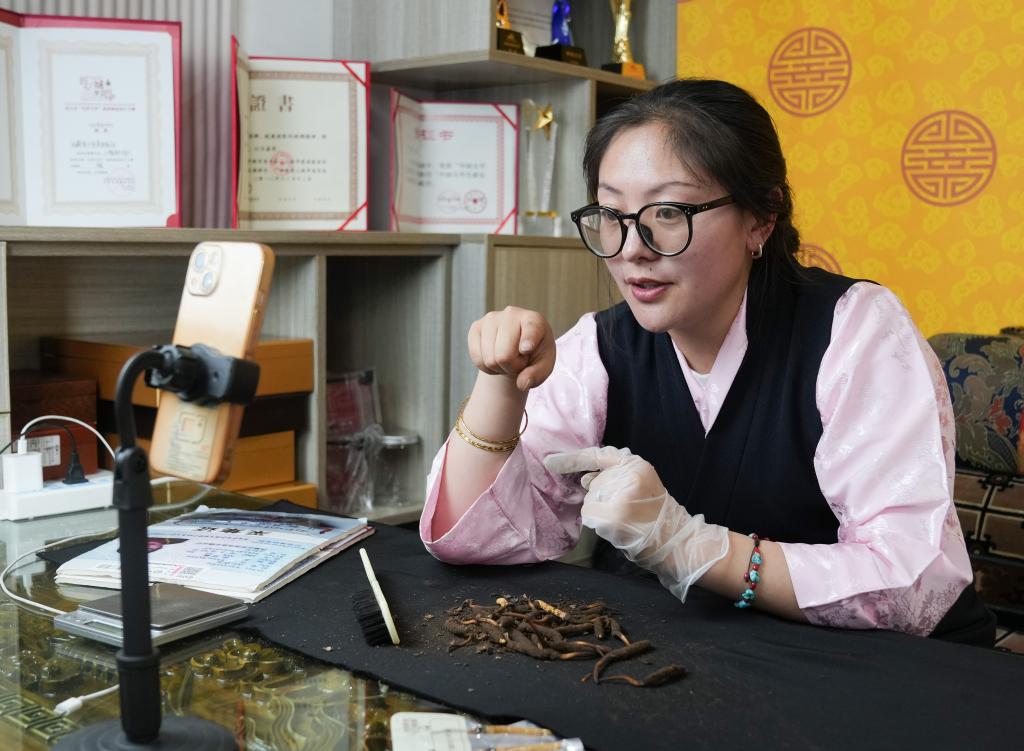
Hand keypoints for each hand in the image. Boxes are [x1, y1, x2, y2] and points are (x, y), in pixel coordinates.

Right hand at [468, 306, 555, 390]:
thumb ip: (537, 375)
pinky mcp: (476, 327)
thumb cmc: (534, 355)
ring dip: (499, 367)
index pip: (530, 331)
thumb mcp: (544, 366)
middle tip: (519, 361)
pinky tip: (495, 358)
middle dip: (512, 367)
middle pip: (504, 356)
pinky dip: (486, 367)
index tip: (526, 349)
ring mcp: (491, 318)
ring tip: (507, 358)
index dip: (527, 341)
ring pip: (489, 359)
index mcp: (534, 320)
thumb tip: (522, 384)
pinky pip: (477, 358)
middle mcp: (511, 313)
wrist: (516, 347)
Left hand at [544, 446, 728, 601]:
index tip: (549, 461)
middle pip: (593, 485)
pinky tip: (619, 529)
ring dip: (601, 514)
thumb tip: (584, 479)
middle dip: (602, 498)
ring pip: (590, 502)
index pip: (598, 455)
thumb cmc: (657, 515)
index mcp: (636, 464)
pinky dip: (600, 526)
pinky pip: (590, 518)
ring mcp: (618, 496)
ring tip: (626, 521)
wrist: (675, 540)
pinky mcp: (611, 516)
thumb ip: (614, 477)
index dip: (572, 458)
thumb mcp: (641, 485)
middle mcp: (627, 475)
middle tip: (628, 511)